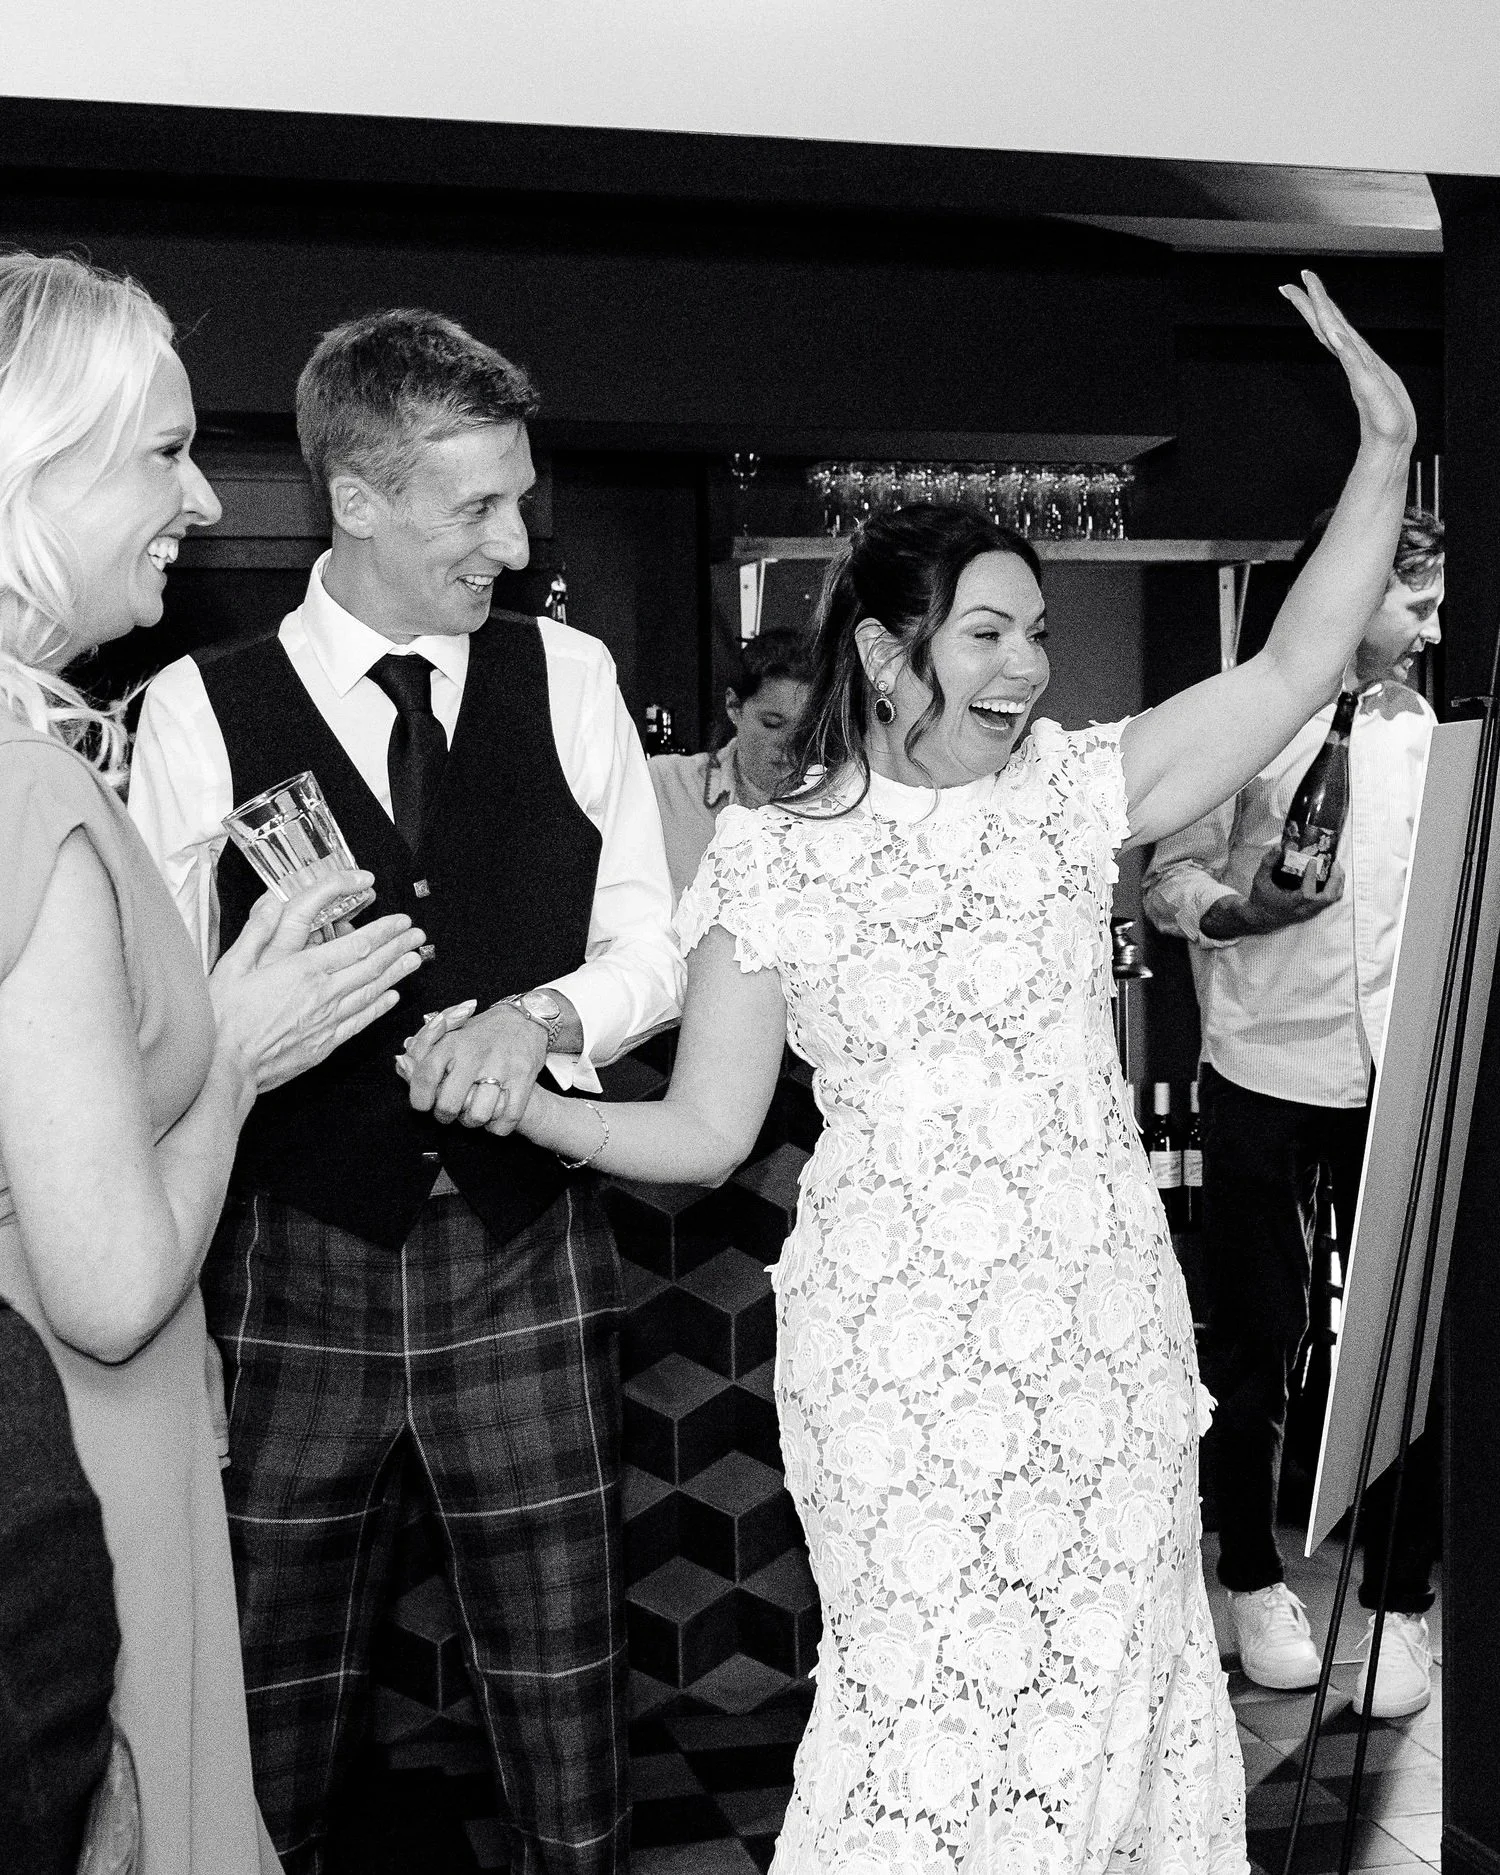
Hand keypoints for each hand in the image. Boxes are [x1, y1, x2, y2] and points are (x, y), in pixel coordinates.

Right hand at [210, 870, 425, 1092]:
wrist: (224, 1066)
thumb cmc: (224, 1016)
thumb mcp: (232, 964)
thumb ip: (257, 932)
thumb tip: (275, 904)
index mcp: (304, 970)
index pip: (356, 945)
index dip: (383, 931)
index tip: (401, 921)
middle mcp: (323, 994)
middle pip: (372, 967)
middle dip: (398, 948)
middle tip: (418, 936)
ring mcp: (327, 1020)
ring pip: (371, 992)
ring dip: (396, 974)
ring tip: (415, 960)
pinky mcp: (325, 1043)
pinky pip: (360, 1021)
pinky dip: (378, 1007)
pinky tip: (391, 998)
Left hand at [399, 998, 547, 1132]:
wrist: (524, 1019)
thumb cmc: (482, 1032)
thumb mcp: (450, 1032)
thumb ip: (423, 1050)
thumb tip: (401, 1064)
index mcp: (452, 1042)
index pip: (424, 1077)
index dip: (419, 1099)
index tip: (423, 1105)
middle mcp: (474, 1054)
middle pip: (449, 1104)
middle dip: (446, 1116)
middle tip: (450, 1111)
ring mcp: (500, 1066)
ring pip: (478, 1115)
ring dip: (474, 1122)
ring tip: (474, 1113)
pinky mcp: (523, 1077)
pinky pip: (507, 1118)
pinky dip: (498, 1126)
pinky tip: (494, 1117)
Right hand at [1245, 847, 1344, 930]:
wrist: (1261, 917)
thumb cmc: (1261, 899)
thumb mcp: (1260, 880)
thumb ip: (1268, 862)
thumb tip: (1278, 847)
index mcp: (1290, 904)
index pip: (1306, 894)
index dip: (1311, 877)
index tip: (1312, 861)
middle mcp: (1303, 910)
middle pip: (1327, 898)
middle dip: (1335, 879)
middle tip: (1334, 863)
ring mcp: (1310, 912)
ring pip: (1332, 900)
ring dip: (1338, 883)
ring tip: (1336, 867)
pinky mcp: (1313, 910)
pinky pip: (1330, 900)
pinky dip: (1335, 887)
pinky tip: (1333, 876)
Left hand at [1280, 269, 1416, 450]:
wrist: (1391, 444)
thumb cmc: (1382, 423)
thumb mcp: (1367, 387)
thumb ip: (1352, 360)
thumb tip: (1334, 335)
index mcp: (1349, 356)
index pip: (1327, 321)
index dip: (1314, 299)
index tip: (1299, 280)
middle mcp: (1352, 357)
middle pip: (1328, 322)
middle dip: (1312, 300)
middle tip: (1294, 281)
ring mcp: (1359, 364)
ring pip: (1337, 332)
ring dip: (1324, 313)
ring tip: (1311, 296)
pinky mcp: (1369, 373)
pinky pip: (1350, 347)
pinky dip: (1340, 333)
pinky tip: (1334, 329)